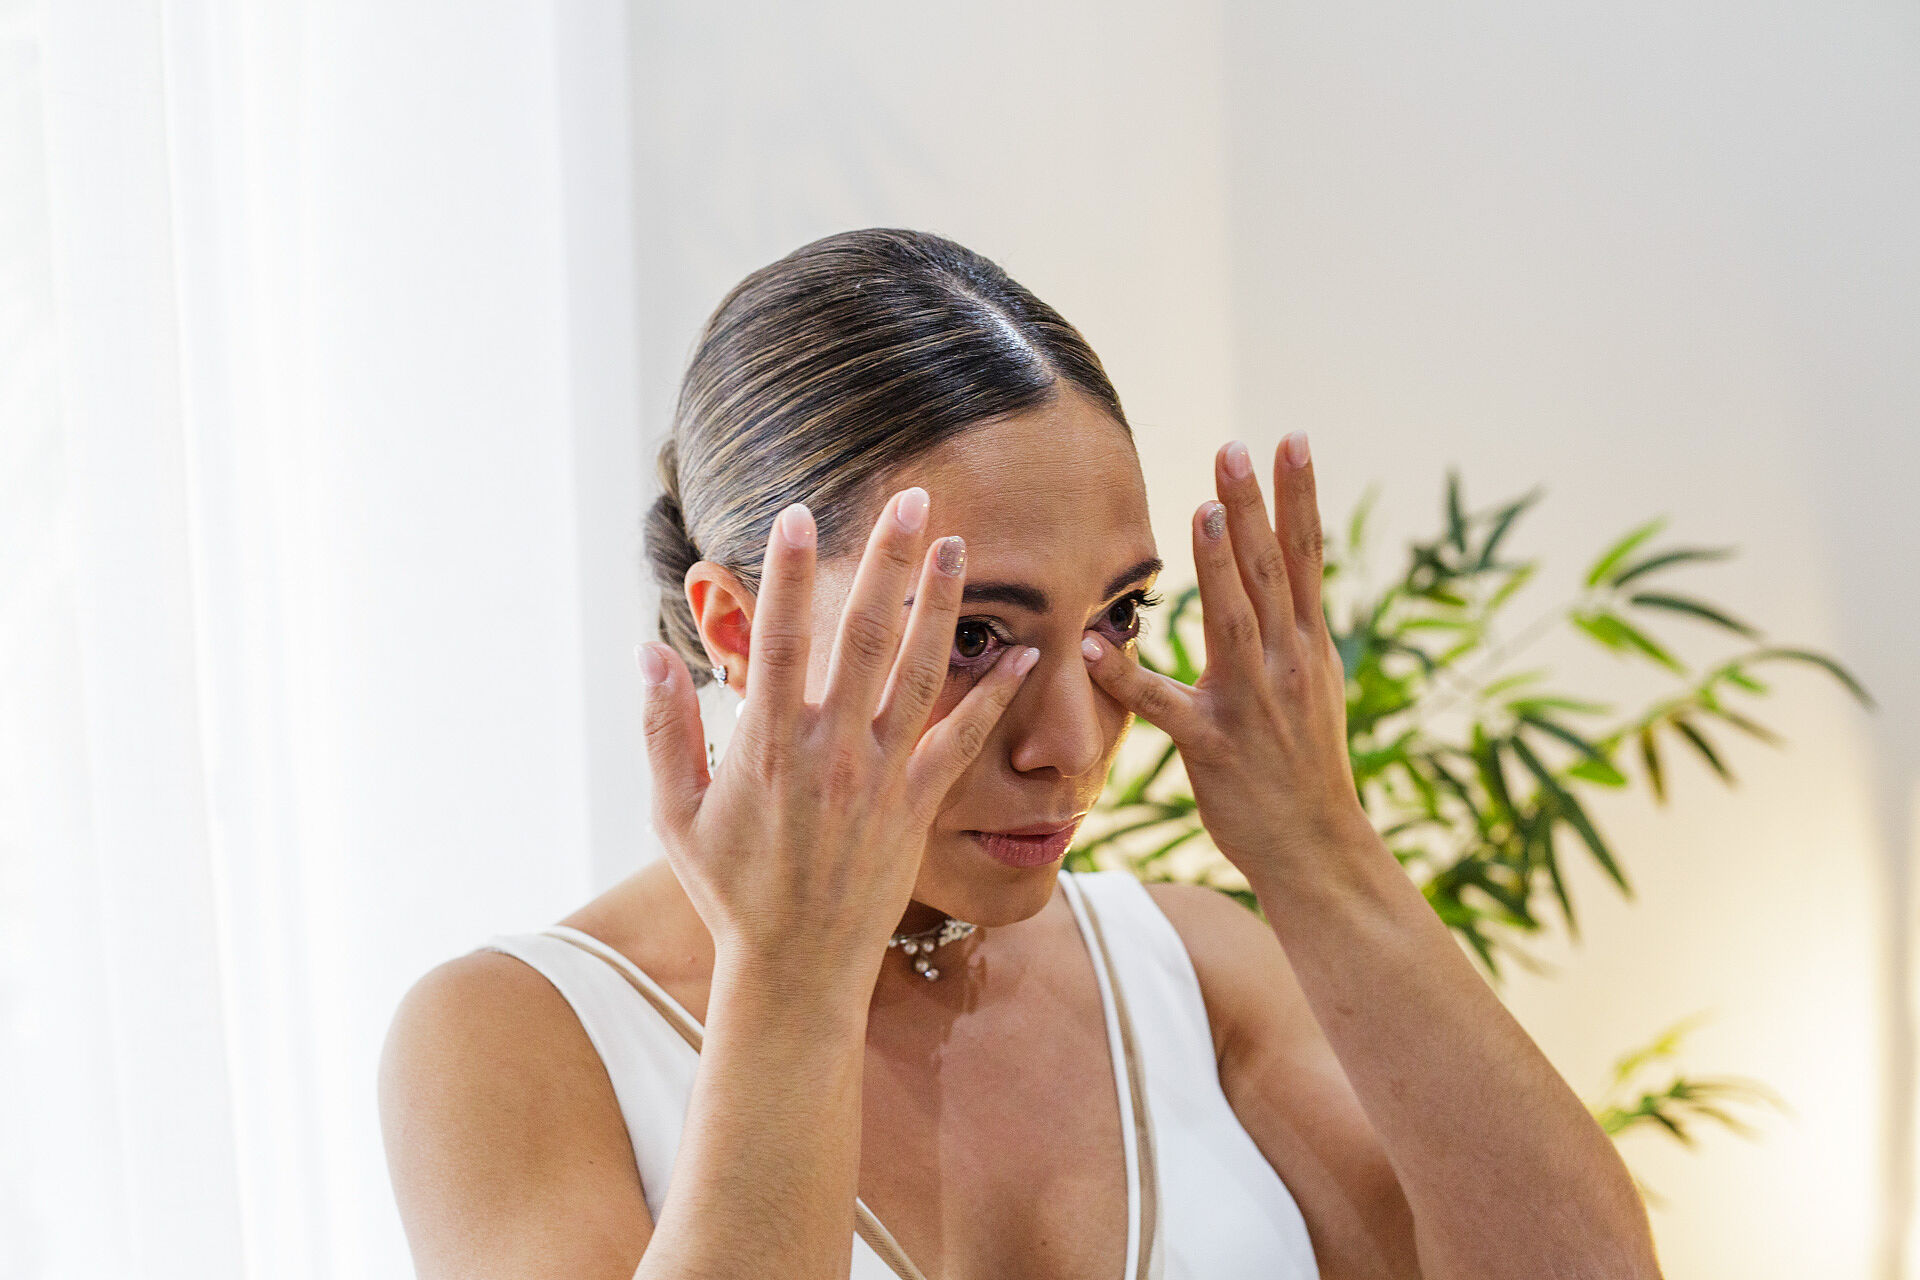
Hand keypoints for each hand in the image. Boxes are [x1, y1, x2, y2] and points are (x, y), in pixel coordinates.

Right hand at [635, 489, 1037, 989]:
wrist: (794, 971)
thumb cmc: (729, 890)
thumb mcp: (674, 814)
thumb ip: (662, 729)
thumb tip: (649, 650)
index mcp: (764, 748)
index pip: (777, 641)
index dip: (787, 574)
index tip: (799, 513)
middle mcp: (827, 753)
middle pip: (861, 638)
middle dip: (885, 563)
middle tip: (909, 499)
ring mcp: (879, 779)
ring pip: (916, 674)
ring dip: (939, 606)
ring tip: (956, 545)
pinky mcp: (917, 808)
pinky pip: (962, 742)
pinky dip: (994, 698)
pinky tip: (1023, 654)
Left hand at [1081, 435, 1371, 883]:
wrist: (1316, 845)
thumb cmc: (1303, 762)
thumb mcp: (1312, 683)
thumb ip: (1288, 626)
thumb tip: (1280, 572)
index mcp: (1309, 643)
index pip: (1306, 554)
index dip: (1300, 495)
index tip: (1291, 438)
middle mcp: (1288, 663)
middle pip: (1271, 571)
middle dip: (1254, 506)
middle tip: (1234, 447)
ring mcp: (1252, 704)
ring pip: (1233, 623)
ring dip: (1219, 567)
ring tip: (1202, 510)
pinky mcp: (1212, 746)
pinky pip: (1165, 707)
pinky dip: (1131, 679)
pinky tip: (1099, 645)